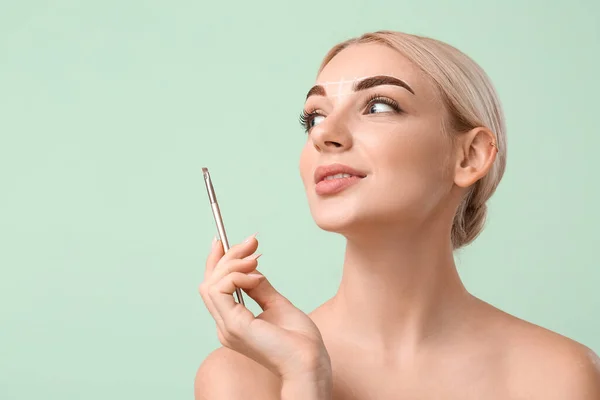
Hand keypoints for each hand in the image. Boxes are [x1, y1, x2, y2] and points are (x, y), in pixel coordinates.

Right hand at [199, 233, 331, 381]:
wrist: (310, 362)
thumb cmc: (299, 340)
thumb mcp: (277, 304)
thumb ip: (260, 287)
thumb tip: (251, 266)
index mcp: (233, 323)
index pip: (214, 289)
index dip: (217, 263)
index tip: (226, 240)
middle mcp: (224, 326)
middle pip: (209, 282)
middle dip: (228, 256)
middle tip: (252, 242)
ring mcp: (227, 328)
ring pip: (211, 284)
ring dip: (233, 263)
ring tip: (256, 259)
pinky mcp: (234, 326)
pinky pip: (221, 290)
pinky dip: (235, 275)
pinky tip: (255, 275)